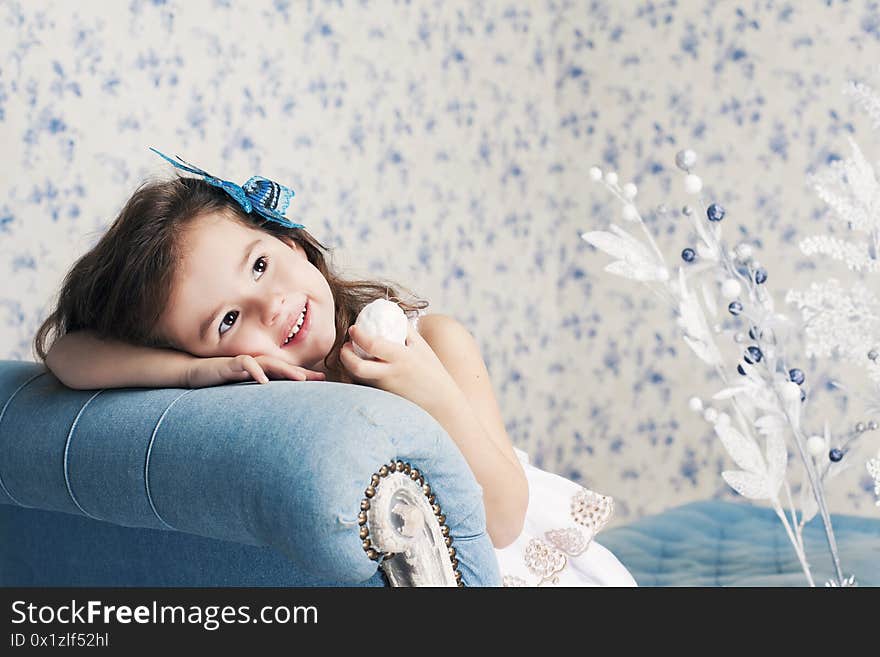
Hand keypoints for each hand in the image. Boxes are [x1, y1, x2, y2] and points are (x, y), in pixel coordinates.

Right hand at [185, 354, 325, 387]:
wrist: (194, 373)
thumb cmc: (219, 383)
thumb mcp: (242, 392)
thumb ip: (259, 399)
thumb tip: (276, 415)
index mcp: (261, 371)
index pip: (286, 373)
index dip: (305, 376)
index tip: (324, 381)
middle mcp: (256, 364)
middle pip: (284, 367)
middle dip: (303, 372)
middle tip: (321, 379)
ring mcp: (245, 362)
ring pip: (269, 363)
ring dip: (286, 370)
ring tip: (301, 379)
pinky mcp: (230, 363)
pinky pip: (245, 363)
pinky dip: (256, 371)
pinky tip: (265, 381)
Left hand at [339, 322, 456, 410]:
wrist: (440, 401)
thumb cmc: (432, 370)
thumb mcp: (421, 346)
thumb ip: (404, 329)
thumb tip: (388, 312)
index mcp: (402, 358)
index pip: (373, 344)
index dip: (358, 335)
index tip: (353, 329)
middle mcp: (391, 375)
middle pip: (357, 367)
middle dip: (345, 355)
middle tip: (345, 346)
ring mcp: (385, 390)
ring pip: (358, 378)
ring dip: (350, 366)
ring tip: (353, 355)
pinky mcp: (383, 399)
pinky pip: (365, 387)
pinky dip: (360, 377)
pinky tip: (364, 369)